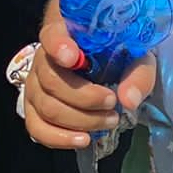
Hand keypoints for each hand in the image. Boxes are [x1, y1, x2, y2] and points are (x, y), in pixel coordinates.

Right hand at [22, 16, 154, 148]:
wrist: (108, 63)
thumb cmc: (119, 53)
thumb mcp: (137, 56)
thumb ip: (138, 73)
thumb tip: (129, 100)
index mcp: (65, 32)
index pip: (52, 34)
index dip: (58, 47)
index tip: (73, 58)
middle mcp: (43, 58)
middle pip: (51, 81)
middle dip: (85, 99)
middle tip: (113, 104)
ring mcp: (35, 84)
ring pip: (46, 107)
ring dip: (80, 120)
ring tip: (109, 121)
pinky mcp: (35, 108)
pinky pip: (36, 127)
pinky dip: (59, 138)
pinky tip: (83, 140)